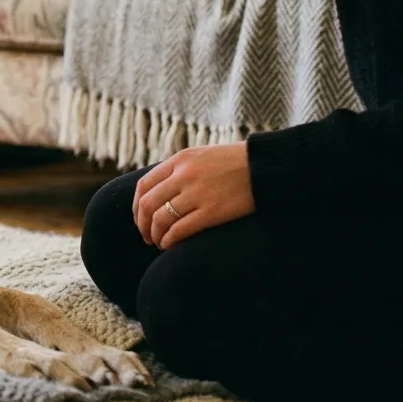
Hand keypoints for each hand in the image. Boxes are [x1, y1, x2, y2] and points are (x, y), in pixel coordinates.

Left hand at [132, 143, 255, 249]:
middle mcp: (183, 175)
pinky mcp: (212, 211)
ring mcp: (197, 193)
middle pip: (148, 205)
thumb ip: (179, 170)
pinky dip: (170, 240)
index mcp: (179, 160)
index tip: (140, 219)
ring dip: (155, 235)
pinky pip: (180, 230)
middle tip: (146, 237)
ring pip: (161, 219)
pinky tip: (170, 245)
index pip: (143, 186)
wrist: (265, 166)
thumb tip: (158, 193)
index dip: (137, 207)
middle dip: (142, 225)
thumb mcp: (200, 156)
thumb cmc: (233, 163)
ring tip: (159, 243)